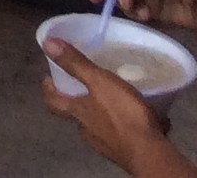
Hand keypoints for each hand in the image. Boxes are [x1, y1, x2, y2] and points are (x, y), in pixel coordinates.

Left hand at [40, 38, 174, 169]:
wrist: (150, 153)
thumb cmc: (122, 115)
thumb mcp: (99, 82)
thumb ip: (75, 63)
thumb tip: (47, 42)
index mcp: (78, 113)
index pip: (53, 102)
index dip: (48, 90)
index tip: (47, 78)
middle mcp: (87, 131)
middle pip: (77, 114)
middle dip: (79, 100)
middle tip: (87, 84)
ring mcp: (106, 144)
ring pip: (99, 125)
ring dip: (103, 112)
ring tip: (117, 97)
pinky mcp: (125, 152)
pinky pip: (121, 134)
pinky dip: (125, 124)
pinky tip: (139, 116)